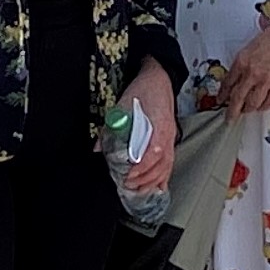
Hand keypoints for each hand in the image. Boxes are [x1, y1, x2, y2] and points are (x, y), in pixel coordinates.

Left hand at [122, 60, 177, 192]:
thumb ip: (111, 128)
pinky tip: (157, 188)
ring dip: (152, 181)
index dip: (142, 168)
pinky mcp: (170, 141)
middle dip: (144, 179)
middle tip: (128, 185)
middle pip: (162, 165)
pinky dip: (163, 178)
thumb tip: (99, 147)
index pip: (154, 153)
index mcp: (159, 126)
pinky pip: (169, 164)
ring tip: (138, 190)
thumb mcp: (122, 105)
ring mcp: (171, 139)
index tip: (129, 176)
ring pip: (167, 167)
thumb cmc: (144, 91)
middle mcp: (168, 135)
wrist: (159, 80)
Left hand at [218, 9, 269, 119]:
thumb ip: (245, 59)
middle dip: (232, 110)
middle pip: (237, 97)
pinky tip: (262, 106)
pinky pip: (269, 101)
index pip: (227, 83)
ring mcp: (266, 79)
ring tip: (246, 111)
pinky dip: (264, 106)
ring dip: (248, 109)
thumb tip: (240, 70)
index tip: (221, 99)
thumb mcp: (252, 44)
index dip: (222, 94)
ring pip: (252, 103)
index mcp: (242, 60)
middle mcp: (252, 72)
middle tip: (229, 116)